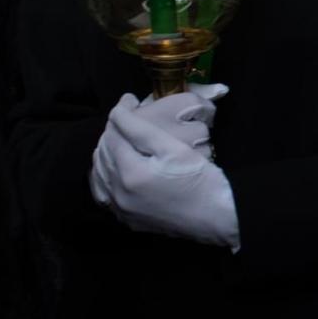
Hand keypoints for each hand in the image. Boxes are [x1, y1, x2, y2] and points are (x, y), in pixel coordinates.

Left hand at [91, 83, 224, 207]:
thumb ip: (140, 129)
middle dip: (111, 132)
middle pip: (103, 154)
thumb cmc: (200, 179)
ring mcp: (122, 210)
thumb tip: (117, 111)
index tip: (129, 100)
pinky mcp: (128, 219)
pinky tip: (118, 168)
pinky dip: (107, 176)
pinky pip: (106, 193)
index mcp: (129, 173)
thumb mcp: (173, 148)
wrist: (217, 217)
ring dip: (106, 153)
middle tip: (126, 117)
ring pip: (100, 174)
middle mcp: (118, 194)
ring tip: (121, 138)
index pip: (112, 136)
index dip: (119, 114)